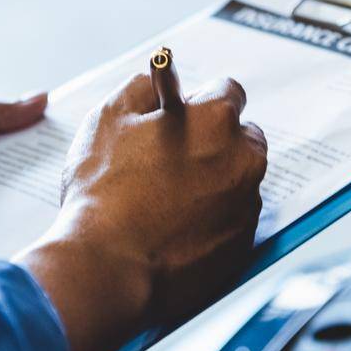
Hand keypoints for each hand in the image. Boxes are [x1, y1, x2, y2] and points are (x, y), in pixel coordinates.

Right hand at [16, 72, 267, 350]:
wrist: (107, 268)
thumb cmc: (104, 192)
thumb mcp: (109, 118)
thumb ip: (140, 88)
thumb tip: (154, 82)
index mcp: (216, 119)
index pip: (227, 90)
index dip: (198, 102)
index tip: (180, 117)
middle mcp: (243, 159)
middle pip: (241, 136)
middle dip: (214, 141)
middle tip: (170, 160)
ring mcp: (246, 205)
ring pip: (238, 179)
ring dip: (215, 181)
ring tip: (167, 199)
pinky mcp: (243, 245)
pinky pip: (233, 218)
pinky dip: (213, 218)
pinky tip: (175, 227)